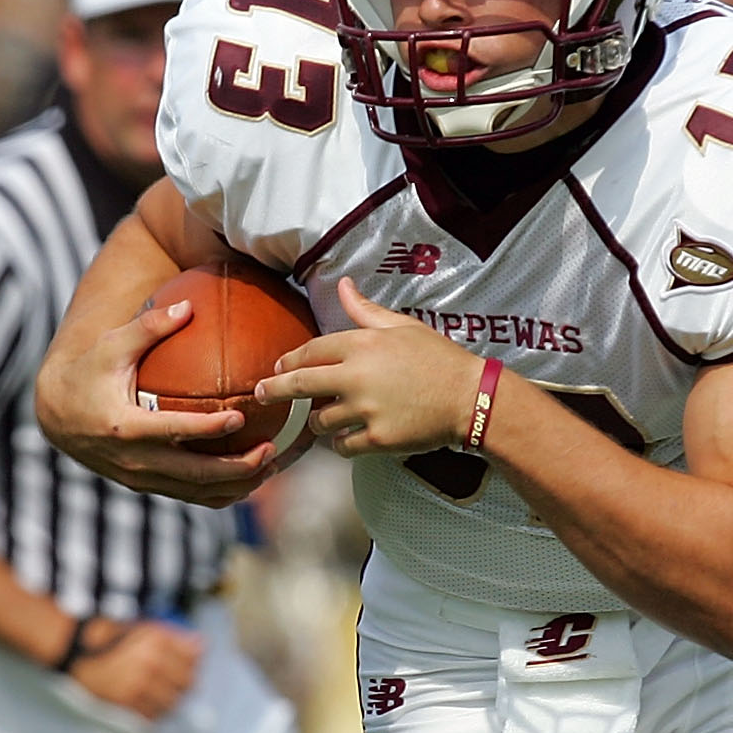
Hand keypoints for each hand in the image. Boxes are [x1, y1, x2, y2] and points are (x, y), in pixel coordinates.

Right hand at [33, 295, 289, 507]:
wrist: (57, 415)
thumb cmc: (89, 372)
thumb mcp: (112, 346)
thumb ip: (149, 327)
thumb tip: (188, 306)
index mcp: (125, 426)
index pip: (174, 432)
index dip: (208, 429)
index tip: (240, 416)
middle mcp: (134, 460)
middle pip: (194, 474)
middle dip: (237, 467)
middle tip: (271, 449)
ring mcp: (140, 478)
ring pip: (196, 492)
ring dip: (236, 485)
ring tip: (271, 466)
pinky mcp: (146, 486)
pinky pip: (189, 496)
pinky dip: (220, 493)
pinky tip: (249, 480)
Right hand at [67, 618, 199, 719]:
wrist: (77, 650)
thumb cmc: (115, 638)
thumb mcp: (145, 628)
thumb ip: (175, 638)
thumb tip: (203, 645)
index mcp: (157, 640)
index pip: (194, 658)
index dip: (194, 664)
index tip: (188, 667)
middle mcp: (151, 661)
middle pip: (188, 683)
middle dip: (185, 685)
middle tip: (176, 685)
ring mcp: (139, 684)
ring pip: (173, 703)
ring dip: (169, 701)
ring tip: (159, 695)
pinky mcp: (127, 702)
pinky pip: (152, 716)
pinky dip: (153, 713)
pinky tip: (146, 704)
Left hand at [257, 278, 482, 457]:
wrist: (471, 398)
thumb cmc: (439, 359)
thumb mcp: (402, 326)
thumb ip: (365, 310)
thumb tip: (342, 285)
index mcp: (362, 344)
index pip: (311, 350)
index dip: (290, 360)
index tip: (277, 368)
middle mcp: (357, 376)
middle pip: (300, 384)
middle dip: (275, 390)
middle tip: (260, 395)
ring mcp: (365, 410)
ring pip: (320, 421)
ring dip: (318, 422)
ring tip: (323, 421)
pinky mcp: (377, 439)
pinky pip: (342, 446)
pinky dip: (341, 444)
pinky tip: (346, 440)